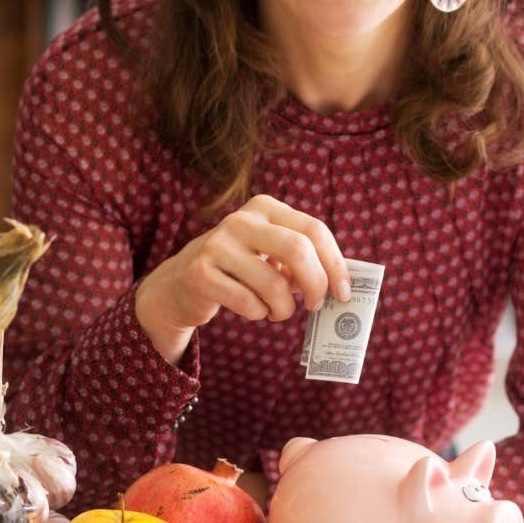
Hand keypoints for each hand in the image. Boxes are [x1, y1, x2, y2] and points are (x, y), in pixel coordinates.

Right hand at [135, 195, 349, 363]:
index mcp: (264, 207)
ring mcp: (217, 245)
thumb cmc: (240, 270)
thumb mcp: (270, 253)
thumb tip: (341, 284)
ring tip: (278, 311)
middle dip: (316, 285)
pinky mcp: (200, 273)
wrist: (180, 285)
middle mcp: (240, 220)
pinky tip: (253, 310)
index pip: (314, 229)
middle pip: (298, 250)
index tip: (343, 292)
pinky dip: (259, 314)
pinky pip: (249, 303)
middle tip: (316, 306)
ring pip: (274, 285)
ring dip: (284, 308)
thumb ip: (304, 260)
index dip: (335, 263)